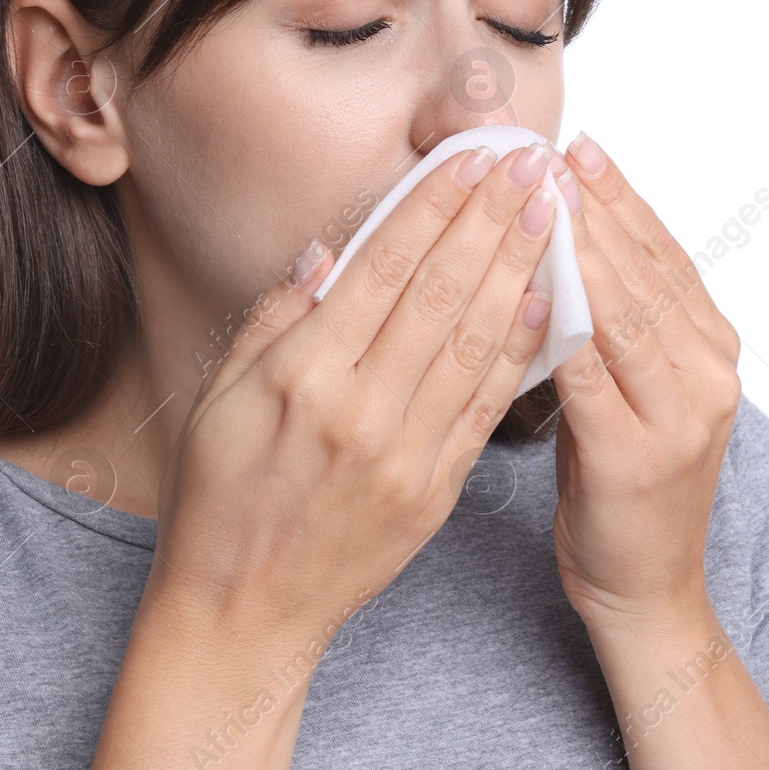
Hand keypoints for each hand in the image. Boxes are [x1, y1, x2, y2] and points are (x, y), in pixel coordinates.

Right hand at [149, 141, 563, 648]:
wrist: (243, 612)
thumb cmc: (218, 499)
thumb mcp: (216, 396)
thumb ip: (273, 319)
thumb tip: (329, 252)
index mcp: (301, 375)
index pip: (384, 267)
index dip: (434, 204)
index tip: (473, 157)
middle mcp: (360, 409)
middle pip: (442, 292)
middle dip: (491, 217)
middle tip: (530, 160)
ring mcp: (405, 454)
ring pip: (476, 342)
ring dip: (520, 269)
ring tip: (551, 212)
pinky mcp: (435, 493)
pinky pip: (487, 408)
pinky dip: (519, 351)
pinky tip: (546, 302)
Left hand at [545, 133, 742, 629]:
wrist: (645, 589)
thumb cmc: (621, 487)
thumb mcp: (627, 392)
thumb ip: (611, 326)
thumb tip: (560, 247)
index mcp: (711, 350)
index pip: (663, 254)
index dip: (621, 197)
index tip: (578, 147)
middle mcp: (710, 373)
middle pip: (645, 269)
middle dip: (594, 206)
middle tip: (546, 152)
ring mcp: (682, 413)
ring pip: (623, 308)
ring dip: (578, 246)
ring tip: (537, 194)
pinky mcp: (639, 454)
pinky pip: (591, 369)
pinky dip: (559, 320)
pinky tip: (526, 281)